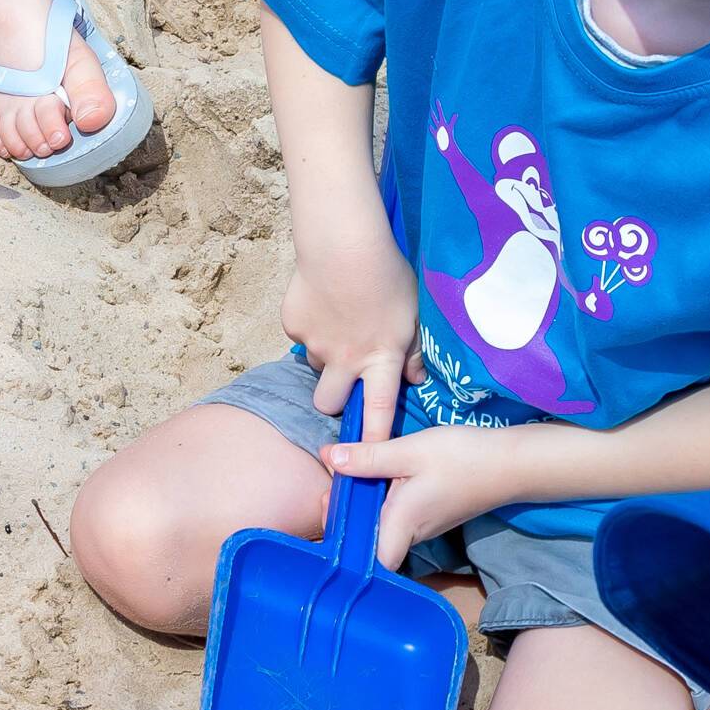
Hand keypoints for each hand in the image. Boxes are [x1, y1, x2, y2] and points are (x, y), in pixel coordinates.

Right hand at [277, 222, 422, 445]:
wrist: (343, 245)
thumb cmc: (388, 275)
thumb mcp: (413, 313)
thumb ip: (414, 349)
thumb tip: (416, 376)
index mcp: (381, 358)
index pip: (378, 410)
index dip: (372, 439)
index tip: (364, 464)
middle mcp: (346, 360)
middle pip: (328, 403)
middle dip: (331, 399)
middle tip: (341, 377)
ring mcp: (316, 345)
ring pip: (314, 365)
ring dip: (324, 354)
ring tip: (338, 321)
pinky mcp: (294, 325)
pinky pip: (300, 333)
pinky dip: (310, 322)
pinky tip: (322, 298)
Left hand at [319, 422, 537, 563]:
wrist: (513, 463)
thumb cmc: (463, 457)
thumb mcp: (410, 450)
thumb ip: (368, 457)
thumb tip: (328, 456)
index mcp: (401, 523)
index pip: (369, 561)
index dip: (346, 548)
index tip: (331, 514)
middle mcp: (411, 533)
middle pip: (369, 541)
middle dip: (346, 517)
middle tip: (335, 485)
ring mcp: (423, 527)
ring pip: (382, 526)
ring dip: (362, 506)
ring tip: (350, 475)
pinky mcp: (431, 515)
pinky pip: (396, 516)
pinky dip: (381, 500)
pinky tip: (375, 476)